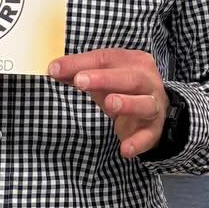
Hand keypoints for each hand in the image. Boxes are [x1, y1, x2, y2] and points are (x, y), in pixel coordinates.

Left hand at [48, 48, 168, 159]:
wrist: (154, 111)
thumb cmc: (123, 88)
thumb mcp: (102, 77)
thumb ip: (79, 72)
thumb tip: (53, 69)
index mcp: (134, 61)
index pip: (107, 58)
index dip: (80, 63)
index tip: (55, 70)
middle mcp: (148, 81)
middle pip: (128, 77)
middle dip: (104, 78)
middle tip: (80, 81)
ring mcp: (153, 105)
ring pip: (145, 103)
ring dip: (128, 104)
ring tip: (110, 104)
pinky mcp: (154, 129)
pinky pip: (148, 136)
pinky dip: (137, 143)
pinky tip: (125, 149)